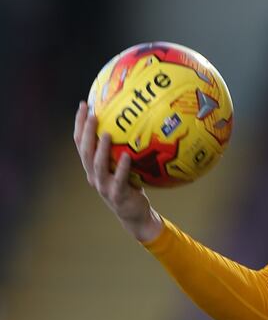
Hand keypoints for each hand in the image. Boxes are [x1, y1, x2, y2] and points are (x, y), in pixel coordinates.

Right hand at [74, 101, 162, 241]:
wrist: (135, 214)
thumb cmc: (131, 186)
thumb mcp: (123, 166)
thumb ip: (122, 148)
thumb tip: (133, 122)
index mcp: (92, 167)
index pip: (81, 143)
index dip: (80, 124)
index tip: (84, 105)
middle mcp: (93, 176)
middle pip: (85, 152)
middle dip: (86, 132)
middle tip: (93, 114)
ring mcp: (104, 187)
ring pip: (97, 166)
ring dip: (101, 149)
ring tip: (106, 133)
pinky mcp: (117, 196)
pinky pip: (118, 180)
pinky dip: (122, 168)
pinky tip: (127, 156)